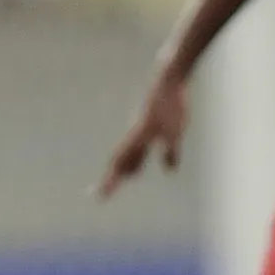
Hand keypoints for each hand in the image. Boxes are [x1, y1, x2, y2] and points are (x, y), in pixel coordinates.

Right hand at [98, 72, 188, 197]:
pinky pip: (136, 149)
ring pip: (128, 155)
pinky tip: (138, 165)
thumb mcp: (176, 131)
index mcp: (137, 138)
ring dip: (124, 171)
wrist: (168, 78)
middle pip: (119, 162)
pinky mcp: (147, 125)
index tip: (98, 196)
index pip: (119, 164)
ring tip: (123, 183)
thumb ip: (171, 151)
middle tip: (98, 194)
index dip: (110, 181)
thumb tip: (169, 170)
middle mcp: (134, 135)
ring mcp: (139, 130)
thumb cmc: (172, 104)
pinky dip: (134, 161)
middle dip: (112, 179)